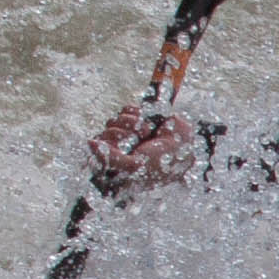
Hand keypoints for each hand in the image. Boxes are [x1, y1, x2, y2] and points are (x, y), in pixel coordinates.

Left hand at [88, 105, 212, 200]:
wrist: (188, 144)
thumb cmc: (164, 163)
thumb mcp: (136, 166)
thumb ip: (111, 159)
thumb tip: (90, 143)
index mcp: (118, 168)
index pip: (96, 154)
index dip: (106, 148)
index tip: (119, 150)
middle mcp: (121, 151)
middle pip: (103, 136)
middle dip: (122, 135)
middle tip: (138, 142)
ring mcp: (129, 134)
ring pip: (112, 121)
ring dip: (131, 125)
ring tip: (147, 133)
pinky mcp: (137, 119)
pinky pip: (125, 110)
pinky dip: (136, 113)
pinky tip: (148, 122)